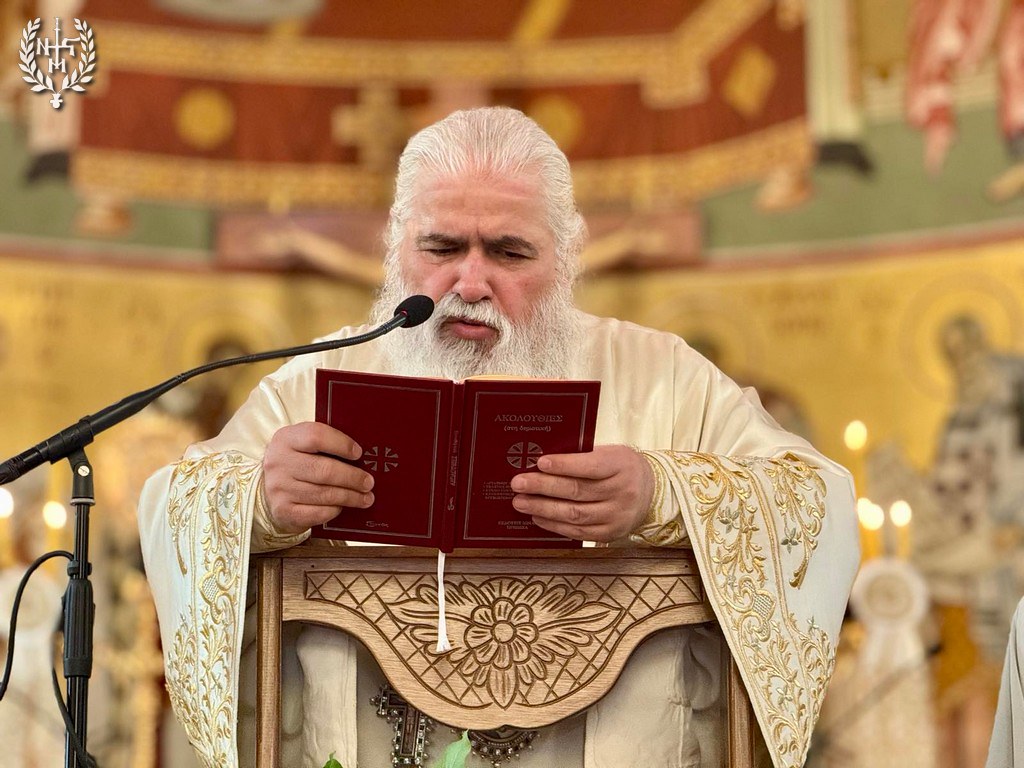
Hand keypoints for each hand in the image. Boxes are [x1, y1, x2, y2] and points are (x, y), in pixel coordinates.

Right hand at [262, 422, 374, 534]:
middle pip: (324, 470)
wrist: (268, 487)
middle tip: (368, 482)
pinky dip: (335, 510)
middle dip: (352, 477)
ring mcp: (279, 488)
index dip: (341, 444)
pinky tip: (343, 506)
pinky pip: (317, 512)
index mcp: (286, 439)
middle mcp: (279, 462)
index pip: (316, 436)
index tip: (359, 453)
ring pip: (324, 494)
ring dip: (350, 497)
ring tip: (366, 497)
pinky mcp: (283, 510)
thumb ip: (326, 444)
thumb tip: (362, 455)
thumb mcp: (303, 444)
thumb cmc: (296, 462)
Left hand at [509, 445, 653, 542]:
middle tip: (518, 483)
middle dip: (543, 487)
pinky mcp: (610, 533)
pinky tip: (538, 517)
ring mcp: (616, 516)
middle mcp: (622, 492)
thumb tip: (541, 462)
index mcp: (621, 466)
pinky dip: (554, 525)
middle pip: (577, 491)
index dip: (564, 465)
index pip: (590, 466)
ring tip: (521, 502)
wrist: (651, 491)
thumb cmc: (621, 468)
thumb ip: (581, 456)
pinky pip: (578, 532)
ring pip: (575, 514)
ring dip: (543, 509)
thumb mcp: (609, 453)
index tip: (540, 462)